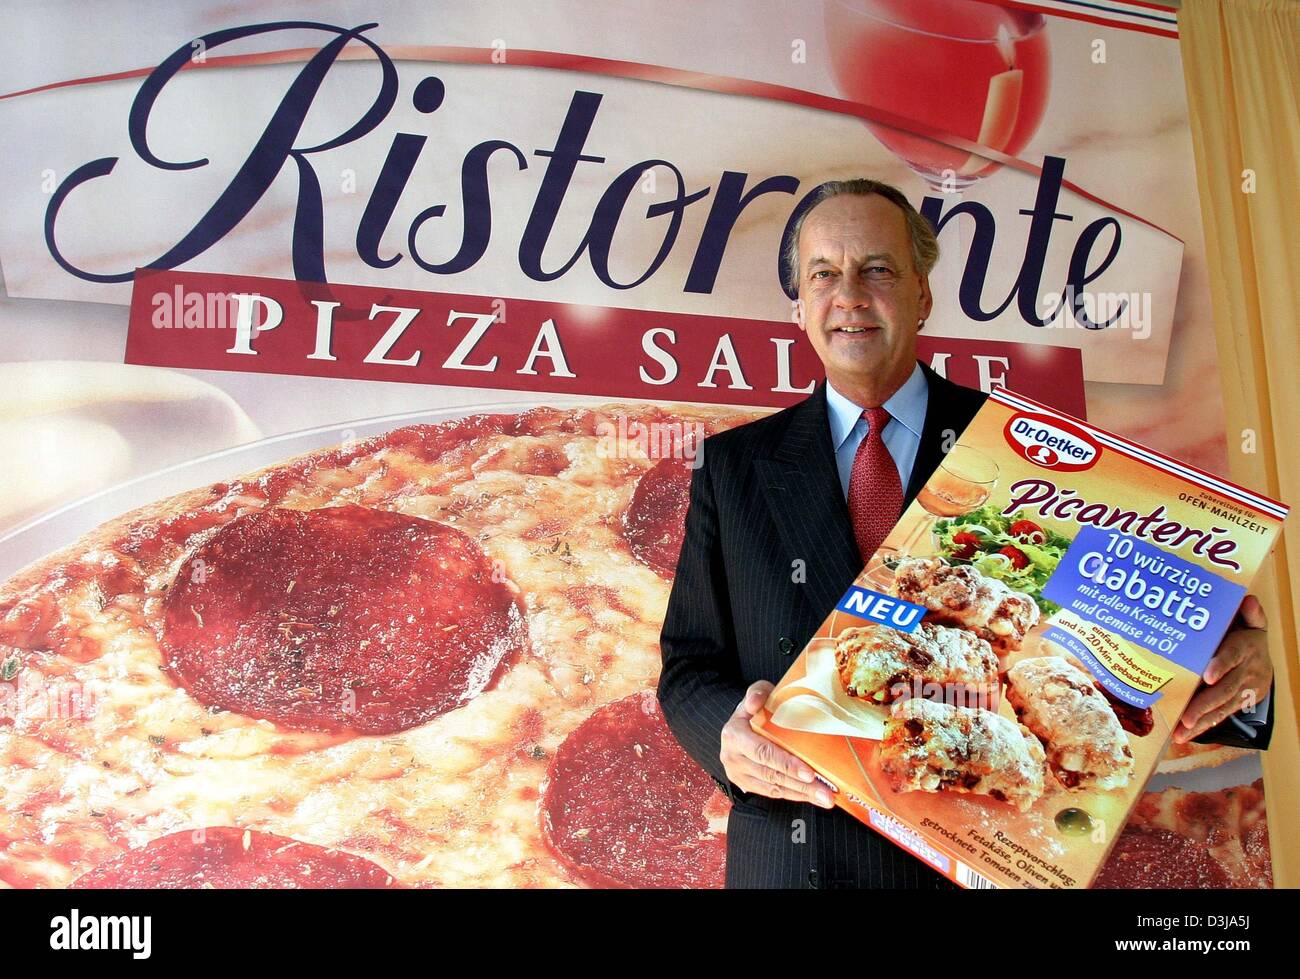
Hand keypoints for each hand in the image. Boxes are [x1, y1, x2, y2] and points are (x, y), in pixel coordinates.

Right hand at [720, 681, 834, 807]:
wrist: (740, 723)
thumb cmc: (755, 708)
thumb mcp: (757, 693)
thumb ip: (757, 693)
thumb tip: (754, 703)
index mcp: (734, 734)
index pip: (763, 752)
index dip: (786, 764)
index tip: (809, 773)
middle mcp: (732, 757)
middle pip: (770, 774)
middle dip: (800, 785)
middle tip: (825, 792)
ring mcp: (737, 773)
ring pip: (773, 787)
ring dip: (801, 794)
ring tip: (826, 798)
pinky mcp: (745, 784)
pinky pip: (771, 793)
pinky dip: (793, 795)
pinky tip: (811, 796)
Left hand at [1174, 595, 1271, 743]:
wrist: (1266, 661)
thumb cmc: (1248, 638)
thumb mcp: (1251, 622)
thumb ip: (1249, 613)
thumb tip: (1248, 599)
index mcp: (1245, 649)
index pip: (1233, 656)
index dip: (1221, 665)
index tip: (1207, 675)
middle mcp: (1246, 673)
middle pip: (1225, 690)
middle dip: (1205, 704)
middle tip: (1186, 717)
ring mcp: (1243, 690)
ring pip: (1222, 708)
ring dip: (1201, 721)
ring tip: (1182, 732)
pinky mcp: (1239, 703)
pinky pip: (1221, 715)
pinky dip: (1204, 726)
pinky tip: (1186, 735)